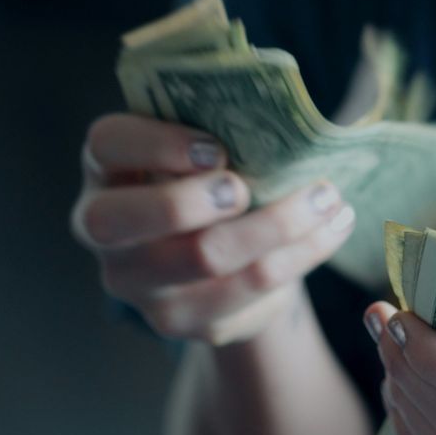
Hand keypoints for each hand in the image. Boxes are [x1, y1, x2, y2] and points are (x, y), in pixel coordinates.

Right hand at [71, 114, 355, 343]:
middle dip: (193, 200)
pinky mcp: (184, 320)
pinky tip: (331, 229)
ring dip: (278, 225)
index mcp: (107, 168)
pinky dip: (300, 255)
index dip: (156, 144)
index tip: (216, 148)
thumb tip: (284, 114)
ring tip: (328, 198)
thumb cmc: (213, 178)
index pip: (106, 145)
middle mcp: (104, 230)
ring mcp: (139, 284)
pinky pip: (248, 291)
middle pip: (127, 220)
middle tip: (247, 187)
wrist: (224, 254)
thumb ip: (222, 126)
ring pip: (205, 258)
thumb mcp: (205, 146)